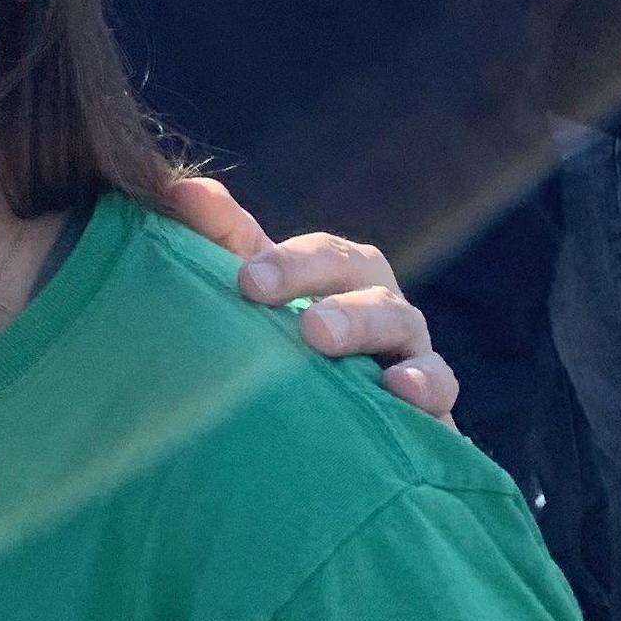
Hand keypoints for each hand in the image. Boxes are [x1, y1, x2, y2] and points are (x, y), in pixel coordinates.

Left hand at [162, 175, 457, 423]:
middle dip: (316, 282)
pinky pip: (439, 385)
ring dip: (361, 323)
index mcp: (335, 271)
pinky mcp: (432, 403)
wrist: (334, 431)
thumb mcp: (257, 293)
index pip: (316, 252)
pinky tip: (400, 389)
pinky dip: (425, 382)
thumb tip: (181, 189)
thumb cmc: (286, 346)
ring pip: (399, 322)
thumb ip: (223, 241)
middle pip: (356, 273)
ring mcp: (409, 347)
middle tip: (278, 304)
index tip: (246, 282)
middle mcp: (377, 299)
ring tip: (321, 338)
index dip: (285, 263)